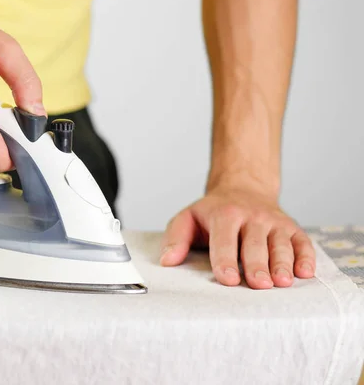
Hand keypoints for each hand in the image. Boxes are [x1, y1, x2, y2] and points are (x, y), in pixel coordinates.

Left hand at [159, 183, 315, 288]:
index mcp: (225, 214)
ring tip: (282, 283)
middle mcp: (252, 216)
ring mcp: (274, 222)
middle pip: (255, 244)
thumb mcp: (188, 218)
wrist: (243, 188)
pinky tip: (305, 273)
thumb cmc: (213, 212)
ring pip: (280, 243)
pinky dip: (306, 257)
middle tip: (258, 285)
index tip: (227, 279)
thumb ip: (176, 238)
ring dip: (282, 263)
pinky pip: (302, 242)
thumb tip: (167, 261)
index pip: (224, 239)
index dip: (226, 260)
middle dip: (256, 265)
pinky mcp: (292, 228)